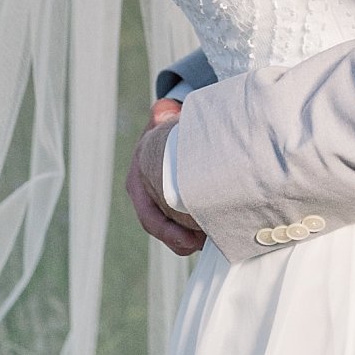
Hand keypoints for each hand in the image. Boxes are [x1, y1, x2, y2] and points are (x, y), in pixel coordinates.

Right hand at [125, 98, 204, 256]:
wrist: (168, 128)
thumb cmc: (166, 127)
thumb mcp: (162, 120)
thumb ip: (162, 114)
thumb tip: (162, 111)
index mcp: (138, 182)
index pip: (148, 215)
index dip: (167, 231)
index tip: (189, 240)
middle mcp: (146, 196)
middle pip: (161, 229)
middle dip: (181, 242)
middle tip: (205, 244)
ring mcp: (159, 203)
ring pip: (172, 231)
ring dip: (190, 240)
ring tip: (213, 241)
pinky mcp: (174, 206)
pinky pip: (182, 224)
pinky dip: (196, 232)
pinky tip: (215, 233)